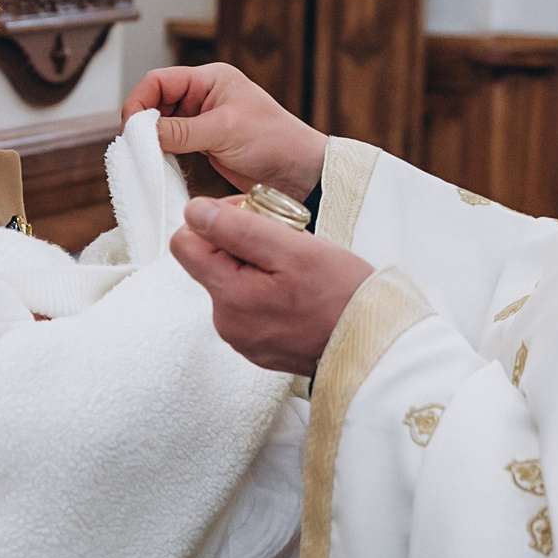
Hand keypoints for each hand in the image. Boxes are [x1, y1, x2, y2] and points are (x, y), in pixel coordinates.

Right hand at [123, 64, 329, 196]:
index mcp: (210, 79)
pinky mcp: (205, 142)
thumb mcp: (223, 132)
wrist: (299, 172)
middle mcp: (204, 94)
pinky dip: (163, 151)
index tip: (132, 129)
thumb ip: (180, 131)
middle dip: (144, 122)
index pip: (160, 81)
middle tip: (137, 147)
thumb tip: (142, 133)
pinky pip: (173, 142)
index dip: (140, 102)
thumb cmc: (274, 141)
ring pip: (162, 123)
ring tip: (148, 157)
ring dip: (153, 139)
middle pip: (156, 101)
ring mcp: (204, 119)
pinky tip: (160, 163)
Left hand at [171, 196, 372, 377]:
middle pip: (209, 261)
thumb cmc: (342, 295)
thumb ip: (237, 228)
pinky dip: (266, 290)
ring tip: (295, 268)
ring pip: (231, 281)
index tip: (251, 218)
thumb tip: (193, 212)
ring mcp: (241, 337)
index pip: (185, 243)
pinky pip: (247, 305)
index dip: (215, 220)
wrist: (373, 345)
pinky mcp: (257, 345)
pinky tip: (296, 291)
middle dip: (241, 242)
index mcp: (229, 296)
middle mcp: (226, 322)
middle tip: (285, 240)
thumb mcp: (293, 248)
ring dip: (256, 265)